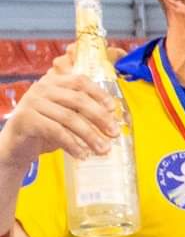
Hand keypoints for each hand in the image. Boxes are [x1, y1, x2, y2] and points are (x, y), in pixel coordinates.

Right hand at [0, 53, 119, 180]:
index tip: (113, 108)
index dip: (99, 93)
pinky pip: (56, 131)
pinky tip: (83, 155)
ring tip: (104, 150)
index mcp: (54, 82)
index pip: (80, 81)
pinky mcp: (26, 119)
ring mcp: (32, 102)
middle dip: (100, 117)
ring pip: (69, 117)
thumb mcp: (67, 116)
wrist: (17, 144)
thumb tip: (113, 119)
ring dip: (90, 135)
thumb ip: (83, 112)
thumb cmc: (46, 129)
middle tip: (115, 133)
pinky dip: (72, 144)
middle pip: (78, 100)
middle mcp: (41, 88)